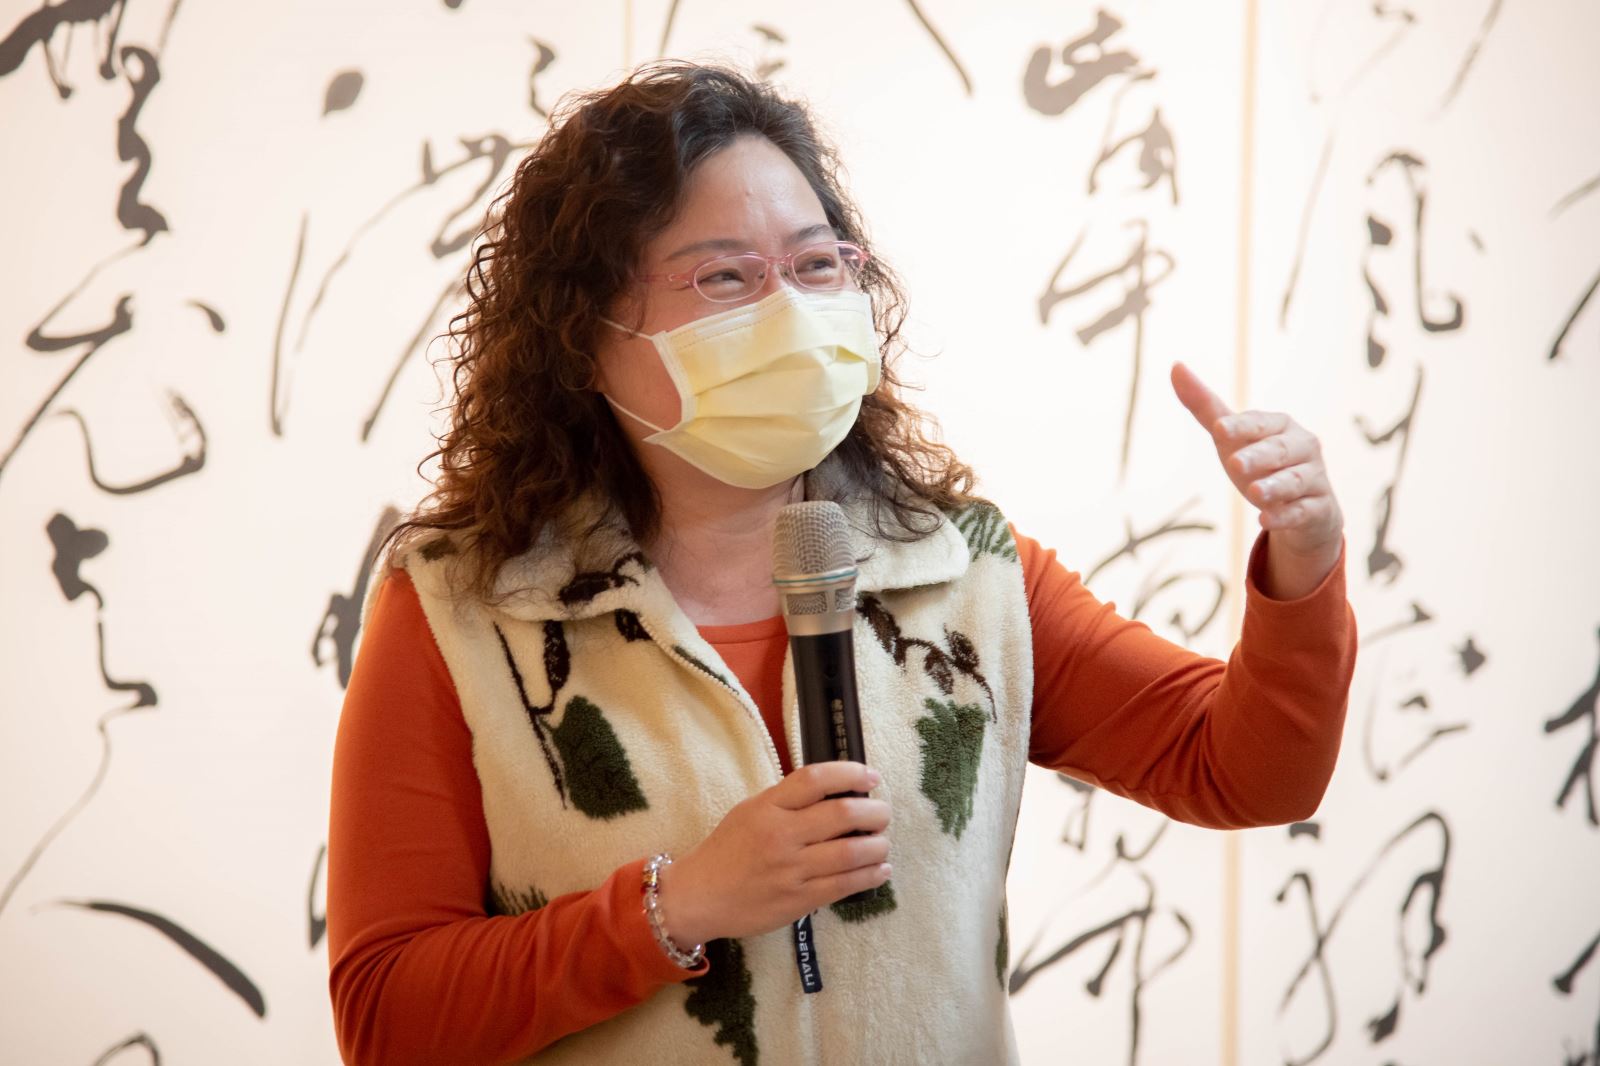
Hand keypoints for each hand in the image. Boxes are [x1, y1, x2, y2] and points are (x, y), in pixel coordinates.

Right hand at [657, 761, 891, 945]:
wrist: (699, 897)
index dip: (850, 773)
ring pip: (851, 852)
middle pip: (843, 814)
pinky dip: (870, 876)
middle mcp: (781, 836)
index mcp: (767, 808)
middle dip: (874, 812)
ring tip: (882, 843)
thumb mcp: (750, 812)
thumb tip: (836, 792)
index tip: (871, 776)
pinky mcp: (799, 900)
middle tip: (883, 814)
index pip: (815, 780)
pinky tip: (880, 870)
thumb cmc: (727, 851)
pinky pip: (844, 885)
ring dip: (878, 846)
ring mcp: (792, 870)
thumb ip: (787, 801)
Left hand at [1170, 361, 1344, 583]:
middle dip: (1258, 456)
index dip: (1240, 426)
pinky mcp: (1318, 508)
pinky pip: (1302, 512)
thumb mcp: (1231, 437)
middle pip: (1279, 450)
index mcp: (1281, 425)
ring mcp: (1314, 478)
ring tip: (1255, 493)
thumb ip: (1205, 407)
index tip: (1218, 429)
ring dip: (1275, 487)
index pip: (1259, 423)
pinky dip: (1285, 516)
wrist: (1303, 508)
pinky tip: (1265, 520)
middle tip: (1235, 464)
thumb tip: (1175, 366)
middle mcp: (1303, 447)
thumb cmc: (1262, 463)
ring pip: (1294, 481)